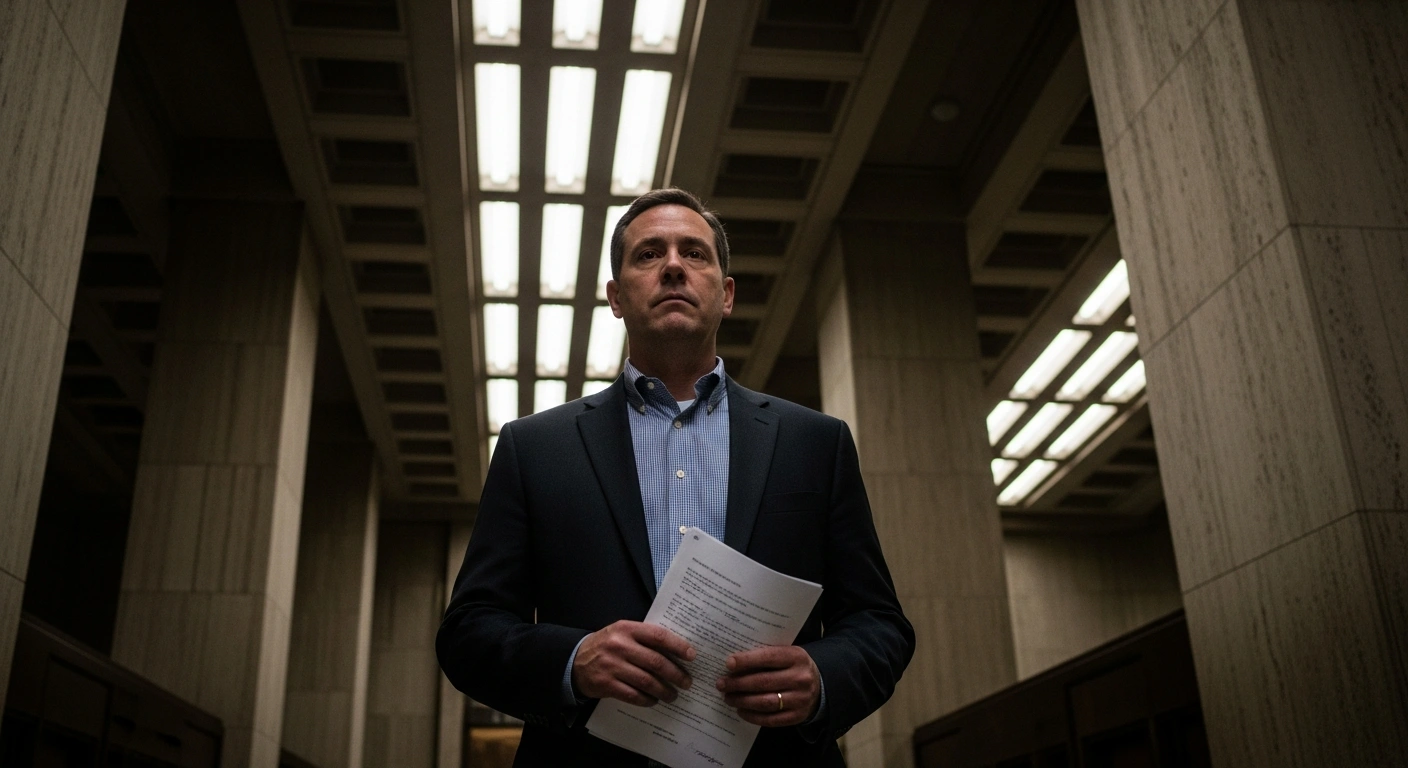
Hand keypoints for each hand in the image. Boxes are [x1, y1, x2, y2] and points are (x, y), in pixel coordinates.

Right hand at [572, 621, 694, 706]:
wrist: (574, 661)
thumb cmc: (606, 646)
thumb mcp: (622, 633)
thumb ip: (644, 638)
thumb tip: (676, 650)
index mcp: (626, 629)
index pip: (658, 636)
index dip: (678, 646)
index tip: (692, 656)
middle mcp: (619, 646)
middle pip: (656, 662)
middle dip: (676, 674)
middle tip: (687, 682)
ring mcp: (612, 666)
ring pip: (647, 681)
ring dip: (664, 690)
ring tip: (673, 695)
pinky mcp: (606, 684)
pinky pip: (633, 695)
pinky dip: (647, 699)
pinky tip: (653, 700)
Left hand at [716, 646, 820, 726]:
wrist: (820, 685)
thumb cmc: (793, 666)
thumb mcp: (786, 654)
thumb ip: (766, 656)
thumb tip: (733, 663)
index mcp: (796, 657)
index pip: (768, 658)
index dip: (747, 661)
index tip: (728, 663)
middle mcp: (800, 678)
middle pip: (763, 682)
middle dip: (738, 684)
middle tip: (721, 684)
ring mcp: (800, 699)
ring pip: (765, 702)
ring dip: (742, 701)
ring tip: (728, 698)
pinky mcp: (797, 716)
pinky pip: (771, 719)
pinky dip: (753, 716)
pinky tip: (741, 711)